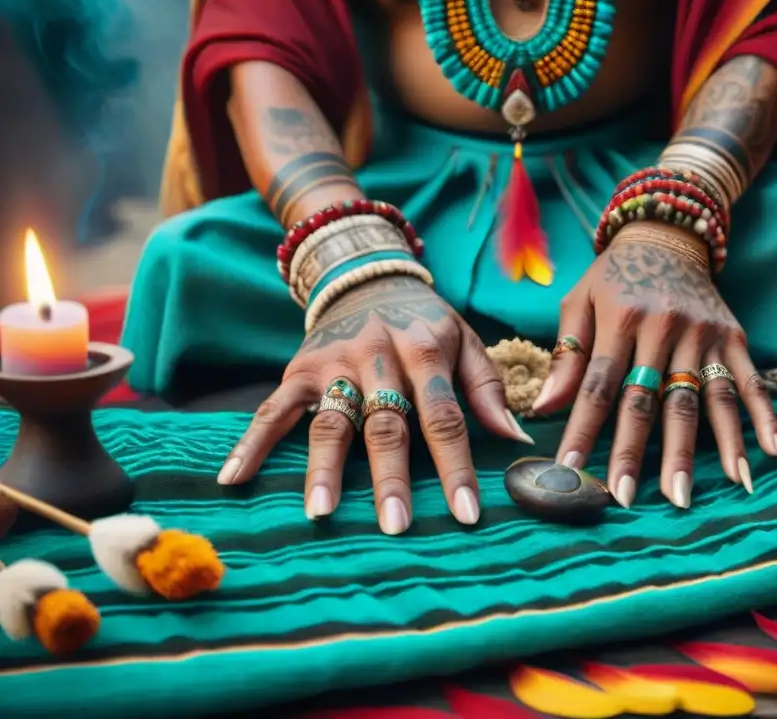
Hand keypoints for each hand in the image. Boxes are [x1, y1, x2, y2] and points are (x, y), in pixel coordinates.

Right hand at [219, 275, 529, 532]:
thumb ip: (487, 390)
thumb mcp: (465, 341)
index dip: (456, 466)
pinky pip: (271, 410)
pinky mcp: (298, 370)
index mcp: (425, 351)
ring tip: (321, 512)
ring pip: (330, 421)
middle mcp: (377, 355)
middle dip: (390, 477)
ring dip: (324, 467)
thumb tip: (518, 440)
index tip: (466, 513)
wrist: (367, 277)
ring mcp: (333, 364)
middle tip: (395, 525)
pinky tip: (233, 478)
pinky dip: (250, 443)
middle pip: (385, 424)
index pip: (444, 416)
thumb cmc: (425, 322)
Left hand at [532, 223, 776, 508]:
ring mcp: (704, 334)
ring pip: (702, 400)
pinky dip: (763, 419)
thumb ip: (566, 356)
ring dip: (700, 452)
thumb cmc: (613, 277)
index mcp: (621, 319)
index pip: (599, 385)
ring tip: (691, 495)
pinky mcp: (734, 336)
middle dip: (637, 453)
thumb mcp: (579, 302)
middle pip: (651, 400)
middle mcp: (665, 328)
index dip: (583, 429)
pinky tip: (771, 455)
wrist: (668, 236)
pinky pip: (749, 382)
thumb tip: (542, 408)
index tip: (570, 470)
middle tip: (627, 498)